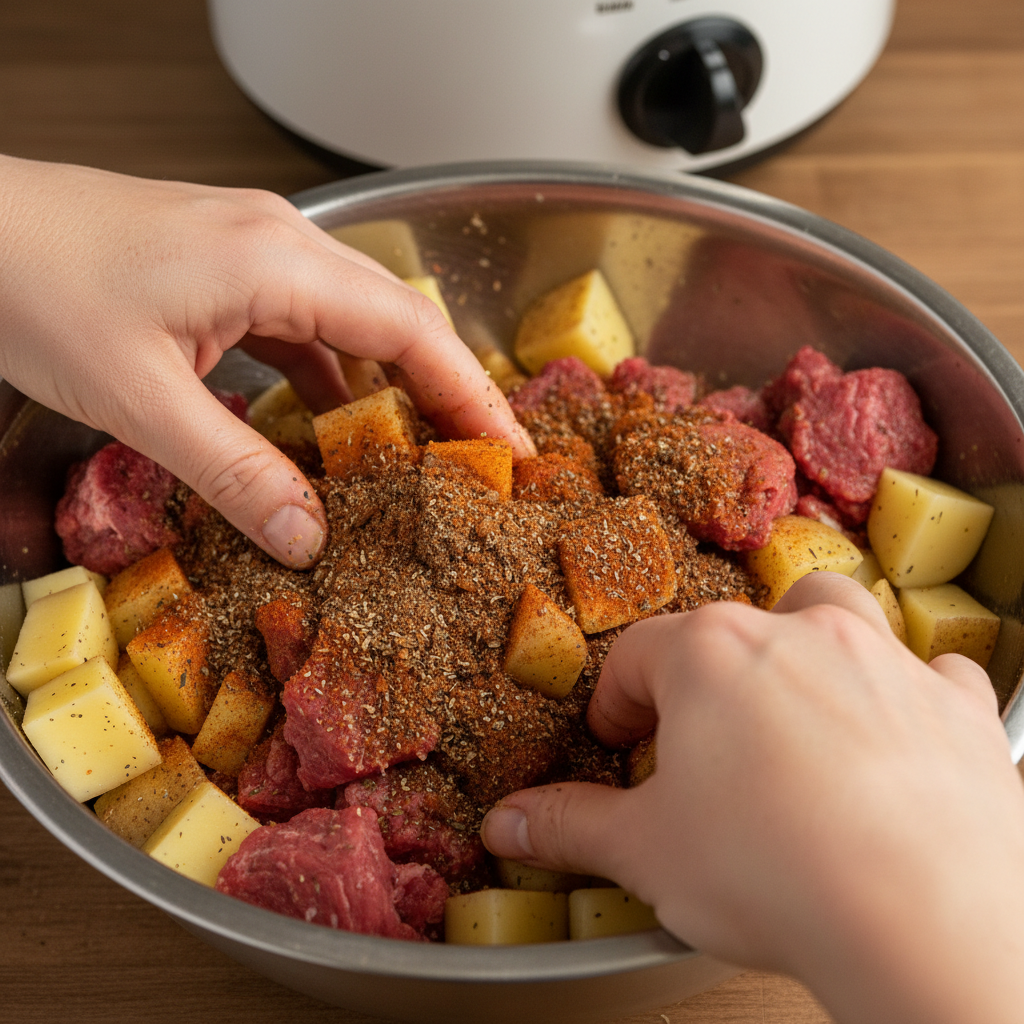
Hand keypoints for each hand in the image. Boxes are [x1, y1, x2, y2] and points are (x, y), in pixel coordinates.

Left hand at [0, 155, 533, 567]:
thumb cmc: (32, 283)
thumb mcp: (140, 399)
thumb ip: (234, 471)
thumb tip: (307, 536)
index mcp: (275, 261)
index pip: (410, 330)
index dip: (471, 395)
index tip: (510, 451)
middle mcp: (281, 245)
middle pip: (399, 320)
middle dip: (448, 393)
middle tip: (481, 463)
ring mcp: (255, 252)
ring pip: (356, 323)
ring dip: (391, 388)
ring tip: (421, 456)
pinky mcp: (229, 270)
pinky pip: (308, 327)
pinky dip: (333, 380)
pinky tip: (332, 428)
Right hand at [482, 572, 1023, 1023]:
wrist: (925, 918)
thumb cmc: (773, 871)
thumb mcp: (645, 852)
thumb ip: (570, 825)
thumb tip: (507, 823)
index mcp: (709, 655)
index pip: (636, 656)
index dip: (616, 702)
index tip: (616, 742)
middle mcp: (797, 634)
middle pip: (735, 626)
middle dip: (712, 671)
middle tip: (705, 738)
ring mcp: (885, 660)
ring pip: (837, 614)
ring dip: (812, 646)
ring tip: (798, 708)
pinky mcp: (955, 706)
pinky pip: (932, 674)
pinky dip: (910, 695)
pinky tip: (897, 738)